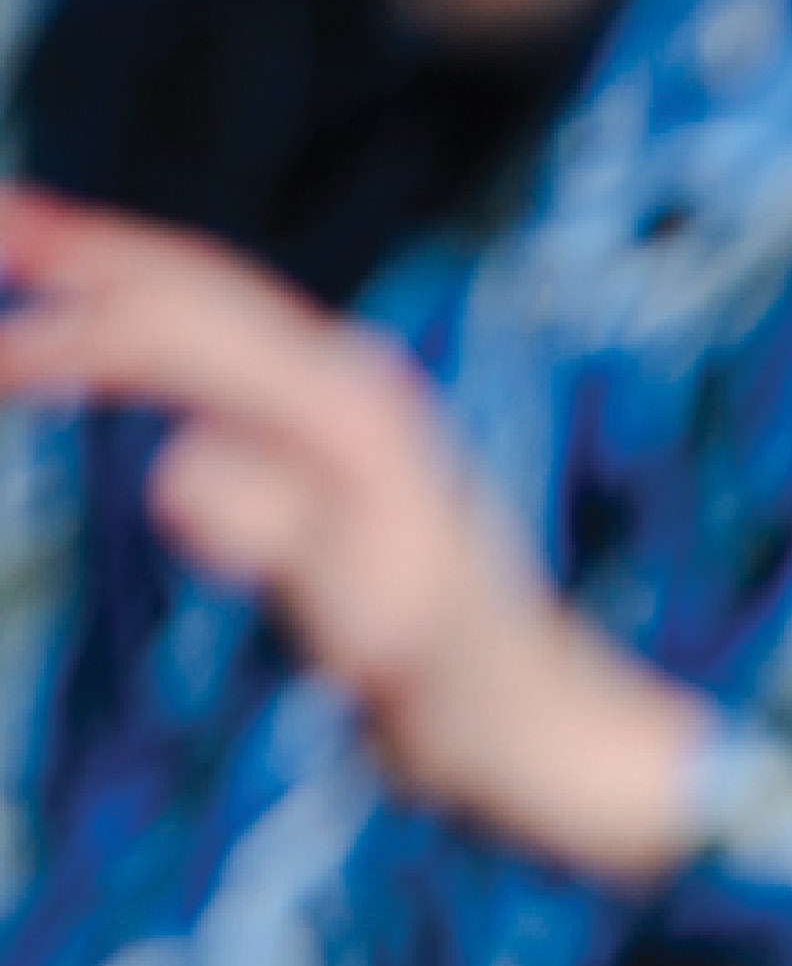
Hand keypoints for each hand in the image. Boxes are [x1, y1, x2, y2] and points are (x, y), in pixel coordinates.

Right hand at [0, 192, 711, 885]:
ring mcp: (358, 408)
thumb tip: (184, 465)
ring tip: (14, 233)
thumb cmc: (479, 707)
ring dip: (111, 263)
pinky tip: (105, 321)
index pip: (184, 340)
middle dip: (78, 248)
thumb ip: (293, 552)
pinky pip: (230, 348)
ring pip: (210, 303)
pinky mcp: (347, 441)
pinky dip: (154, 315)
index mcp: (355, 422)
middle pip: (194, 286)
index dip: (72, 337)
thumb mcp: (385, 648)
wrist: (562, 731)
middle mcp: (360, 390)